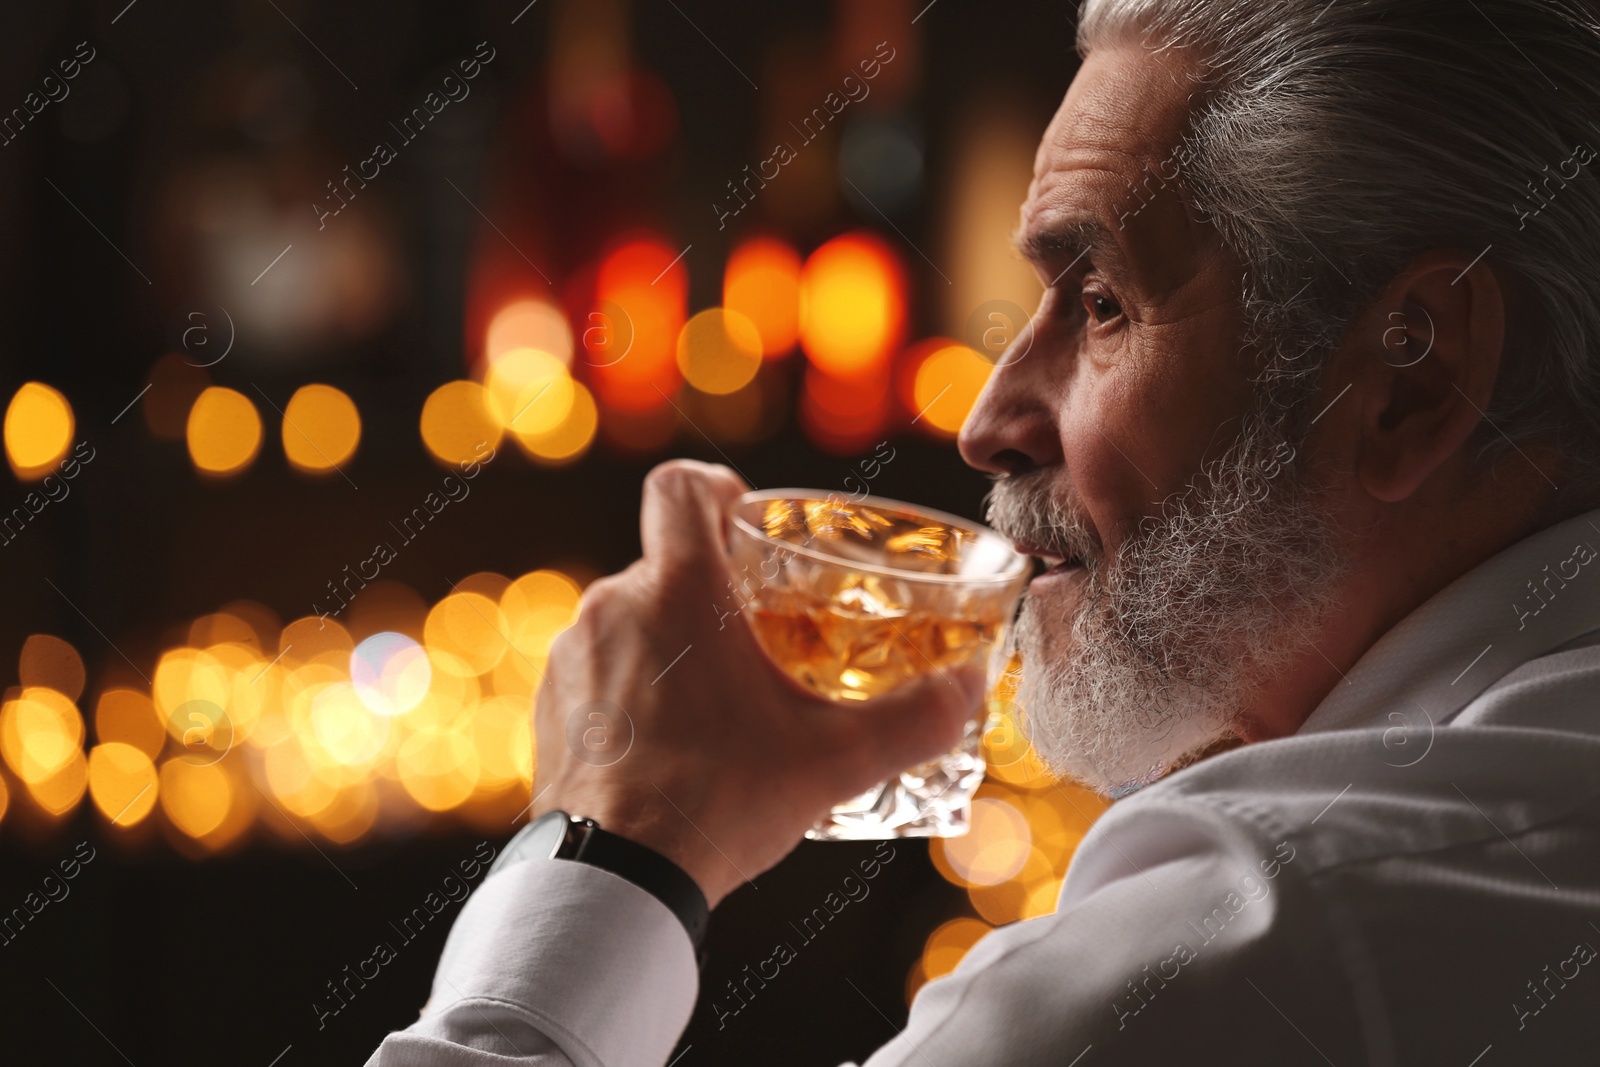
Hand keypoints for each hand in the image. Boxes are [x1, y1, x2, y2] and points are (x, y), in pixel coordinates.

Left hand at [530, 460, 987, 907]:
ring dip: (670, 647)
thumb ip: (914, 719)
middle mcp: (614, 605)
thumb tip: (968, 689)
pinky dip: (631, 691)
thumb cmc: (721, 804)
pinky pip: (597, 671)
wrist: (617, 880)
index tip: (741, 516)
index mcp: (680, 590)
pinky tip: (668, 745)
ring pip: (631, 621)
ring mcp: (573, 655)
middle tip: (757, 644)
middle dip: (712, 595)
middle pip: (667, 565)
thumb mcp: (835, 761)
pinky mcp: (552, 703)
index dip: (713, 488)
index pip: (679, 486)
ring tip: (716, 707)